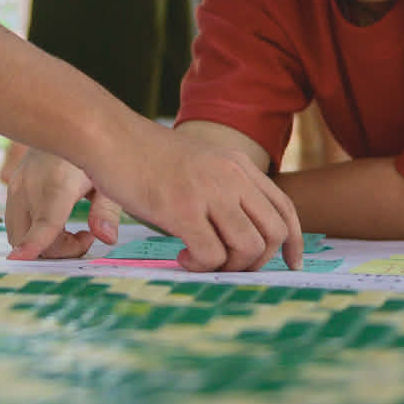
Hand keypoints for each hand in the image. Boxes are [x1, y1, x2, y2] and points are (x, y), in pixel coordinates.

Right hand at [4, 148, 123, 260]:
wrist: (68, 123)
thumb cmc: (91, 152)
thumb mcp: (108, 181)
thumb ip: (107, 212)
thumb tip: (107, 239)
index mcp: (57, 184)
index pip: (44, 222)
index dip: (33, 243)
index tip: (19, 259)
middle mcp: (30, 185)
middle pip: (29, 238)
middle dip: (57, 250)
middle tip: (86, 237)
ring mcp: (16, 186)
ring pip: (18, 234)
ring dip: (45, 243)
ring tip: (76, 230)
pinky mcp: (12, 187)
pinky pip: (16, 223)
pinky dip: (35, 232)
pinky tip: (59, 222)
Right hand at [88, 123, 302, 272]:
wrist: (109, 136)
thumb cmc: (144, 154)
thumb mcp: (197, 162)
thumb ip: (221, 186)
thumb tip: (235, 227)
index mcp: (238, 164)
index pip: (284, 208)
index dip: (294, 241)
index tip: (291, 263)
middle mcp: (231, 176)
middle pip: (274, 234)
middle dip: (257, 261)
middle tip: (227, 266)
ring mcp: (209, 192)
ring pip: (248, 248)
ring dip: (228, 266)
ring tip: (200, 260)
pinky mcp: (183, 209)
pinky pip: (211, 255)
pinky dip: (200, 266)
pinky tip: (181, 257)